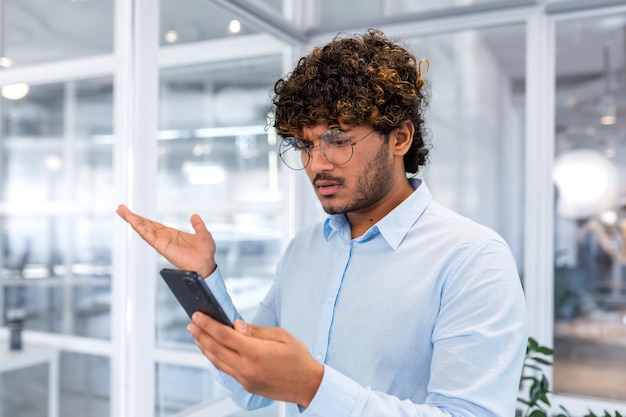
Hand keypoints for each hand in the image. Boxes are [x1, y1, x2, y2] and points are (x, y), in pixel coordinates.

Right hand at [116, 204, 216, 277]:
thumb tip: (194, 216)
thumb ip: (197, 225)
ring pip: (143, 229)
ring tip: (121, 211)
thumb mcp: (202, 233)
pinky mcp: (161, 246)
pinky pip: (148, 235)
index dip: (143, 219)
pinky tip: (132, 220)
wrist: (206, 263)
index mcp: (171, 235)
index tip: (133, 213)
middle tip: (120, 209)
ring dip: (132, 220)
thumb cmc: (205, 253)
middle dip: (132, 217)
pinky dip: (139, 227)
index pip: (153, 225)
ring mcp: (161, 242)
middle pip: (144, 225)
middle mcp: (164, 238)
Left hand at [187, 314, 323, 407]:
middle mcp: (247, 368)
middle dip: (201, 335)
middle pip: (216, 349)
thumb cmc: (298, 357)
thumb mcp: (281, 336)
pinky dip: (216, 359)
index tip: (197, 316)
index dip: (208, 324)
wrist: (308, 385)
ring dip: (205, 348)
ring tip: (197, 336)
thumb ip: (256, 331)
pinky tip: (212, 351)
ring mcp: (245, 379)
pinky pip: (226, 370)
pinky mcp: (247, 386)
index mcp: (256, 352)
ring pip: (218, 362)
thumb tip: (236, 326)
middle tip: (191, 324)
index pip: (225, 335)